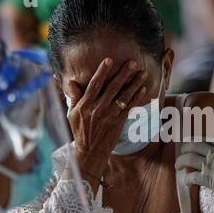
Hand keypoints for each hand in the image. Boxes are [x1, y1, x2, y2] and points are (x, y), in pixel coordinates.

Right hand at [68, 59, 146, 177]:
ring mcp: (109, 116)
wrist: (90, 152)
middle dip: (123, 74)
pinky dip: (137, 98)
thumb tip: (70, 81)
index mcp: (85, 105)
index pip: (94, 85)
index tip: (109, 60)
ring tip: (143, 73)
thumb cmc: (80, 131)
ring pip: (124, 97)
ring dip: (134, 84)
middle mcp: (98, 109)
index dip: (102, 72)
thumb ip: (74, 97)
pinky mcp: (119, 123)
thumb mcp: (72, 114)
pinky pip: (129, 108)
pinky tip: (143, 89)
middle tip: (132, 63)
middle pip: (112, 88)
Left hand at [175, 141, 213, 203]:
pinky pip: (192, 176)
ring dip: (181, 161)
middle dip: (187, 146)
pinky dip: (186, 178)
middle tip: (183, 149)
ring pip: (189, 158)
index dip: (201, 138)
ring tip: (178, 165)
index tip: (196, 140)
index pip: (210, 138)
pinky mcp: (209, 179)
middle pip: (195, 144)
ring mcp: (211, 165)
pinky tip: (185, 181)